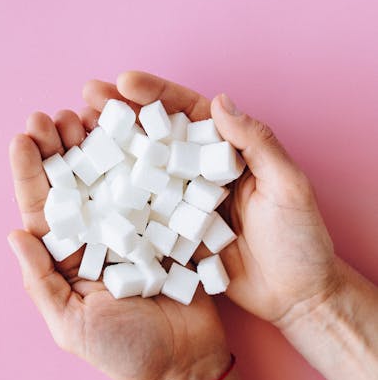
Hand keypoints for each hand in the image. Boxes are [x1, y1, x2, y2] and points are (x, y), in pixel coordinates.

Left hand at [8, 108, 229, 379]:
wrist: (187, 361)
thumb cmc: (125, 352)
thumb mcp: (72, 325)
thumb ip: (41, 283)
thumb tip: (12, 234)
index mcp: (68, 255)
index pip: (43, 206)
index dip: (30, 171)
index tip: (23, 137)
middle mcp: (95, 232)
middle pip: (73, 180)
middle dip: (60, 146)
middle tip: (53, 116)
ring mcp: (130, 222)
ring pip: (107, 172)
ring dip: (94, 141)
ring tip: (84, 111)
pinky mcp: (165, 218)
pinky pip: (149, 180)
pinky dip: (138, 153)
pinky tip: (129, 128)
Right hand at [83, 71, 340, 326]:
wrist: (297, 297)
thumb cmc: (301, 239)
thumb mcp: (287, 185)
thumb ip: (257, 143)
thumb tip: (220, 101)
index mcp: (228, 150)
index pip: (188, 112)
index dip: (157, 93)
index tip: (125, 82)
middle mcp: (200, 169)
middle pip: (156, 133)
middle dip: (122, 112)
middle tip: (88, 97)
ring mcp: (183, 200)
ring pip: (142, 166)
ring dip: (111, 148)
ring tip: (78, 132)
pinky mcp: (173, 231)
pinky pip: (141, 208)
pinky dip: (115, 195)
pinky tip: (88, 184)